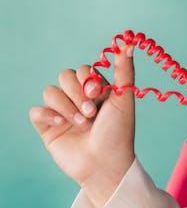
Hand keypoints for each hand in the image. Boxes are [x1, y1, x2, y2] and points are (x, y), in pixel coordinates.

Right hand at [29, 47, 136, 207]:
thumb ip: (124, 70)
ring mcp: (61, 113)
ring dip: (66, 106)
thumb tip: (129, 41)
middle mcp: (78, 99)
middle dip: (77, 93)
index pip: (83, 70)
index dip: (87, 79)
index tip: (98, 93)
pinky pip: (36, 110)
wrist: (106, 165)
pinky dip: (47, 115)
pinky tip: (60, 125)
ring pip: (50, 92)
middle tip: (91, 112)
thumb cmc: (119, 133)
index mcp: (96, 91)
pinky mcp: (47, 127)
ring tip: (81, 124)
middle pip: (64, 76)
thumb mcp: (124, 99)